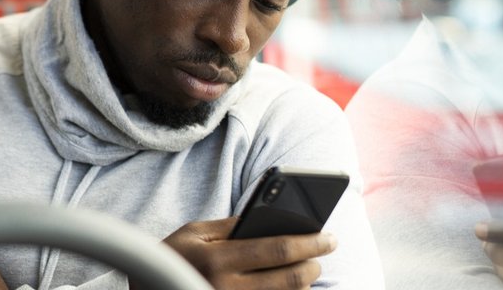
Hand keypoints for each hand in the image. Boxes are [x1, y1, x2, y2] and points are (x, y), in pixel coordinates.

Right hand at [136, 218, 336, 289]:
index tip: (328, 236)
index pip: (276, 249)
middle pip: (289, 278)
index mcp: (217, 258)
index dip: (309, 242)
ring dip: (305, 283)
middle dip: (314, 263)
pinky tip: (291, 285)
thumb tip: (272, 218)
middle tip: (324, 251)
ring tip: (308, 267)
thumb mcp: (195, 232)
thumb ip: (231, 225)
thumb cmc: (173, 255)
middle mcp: (226, 287)